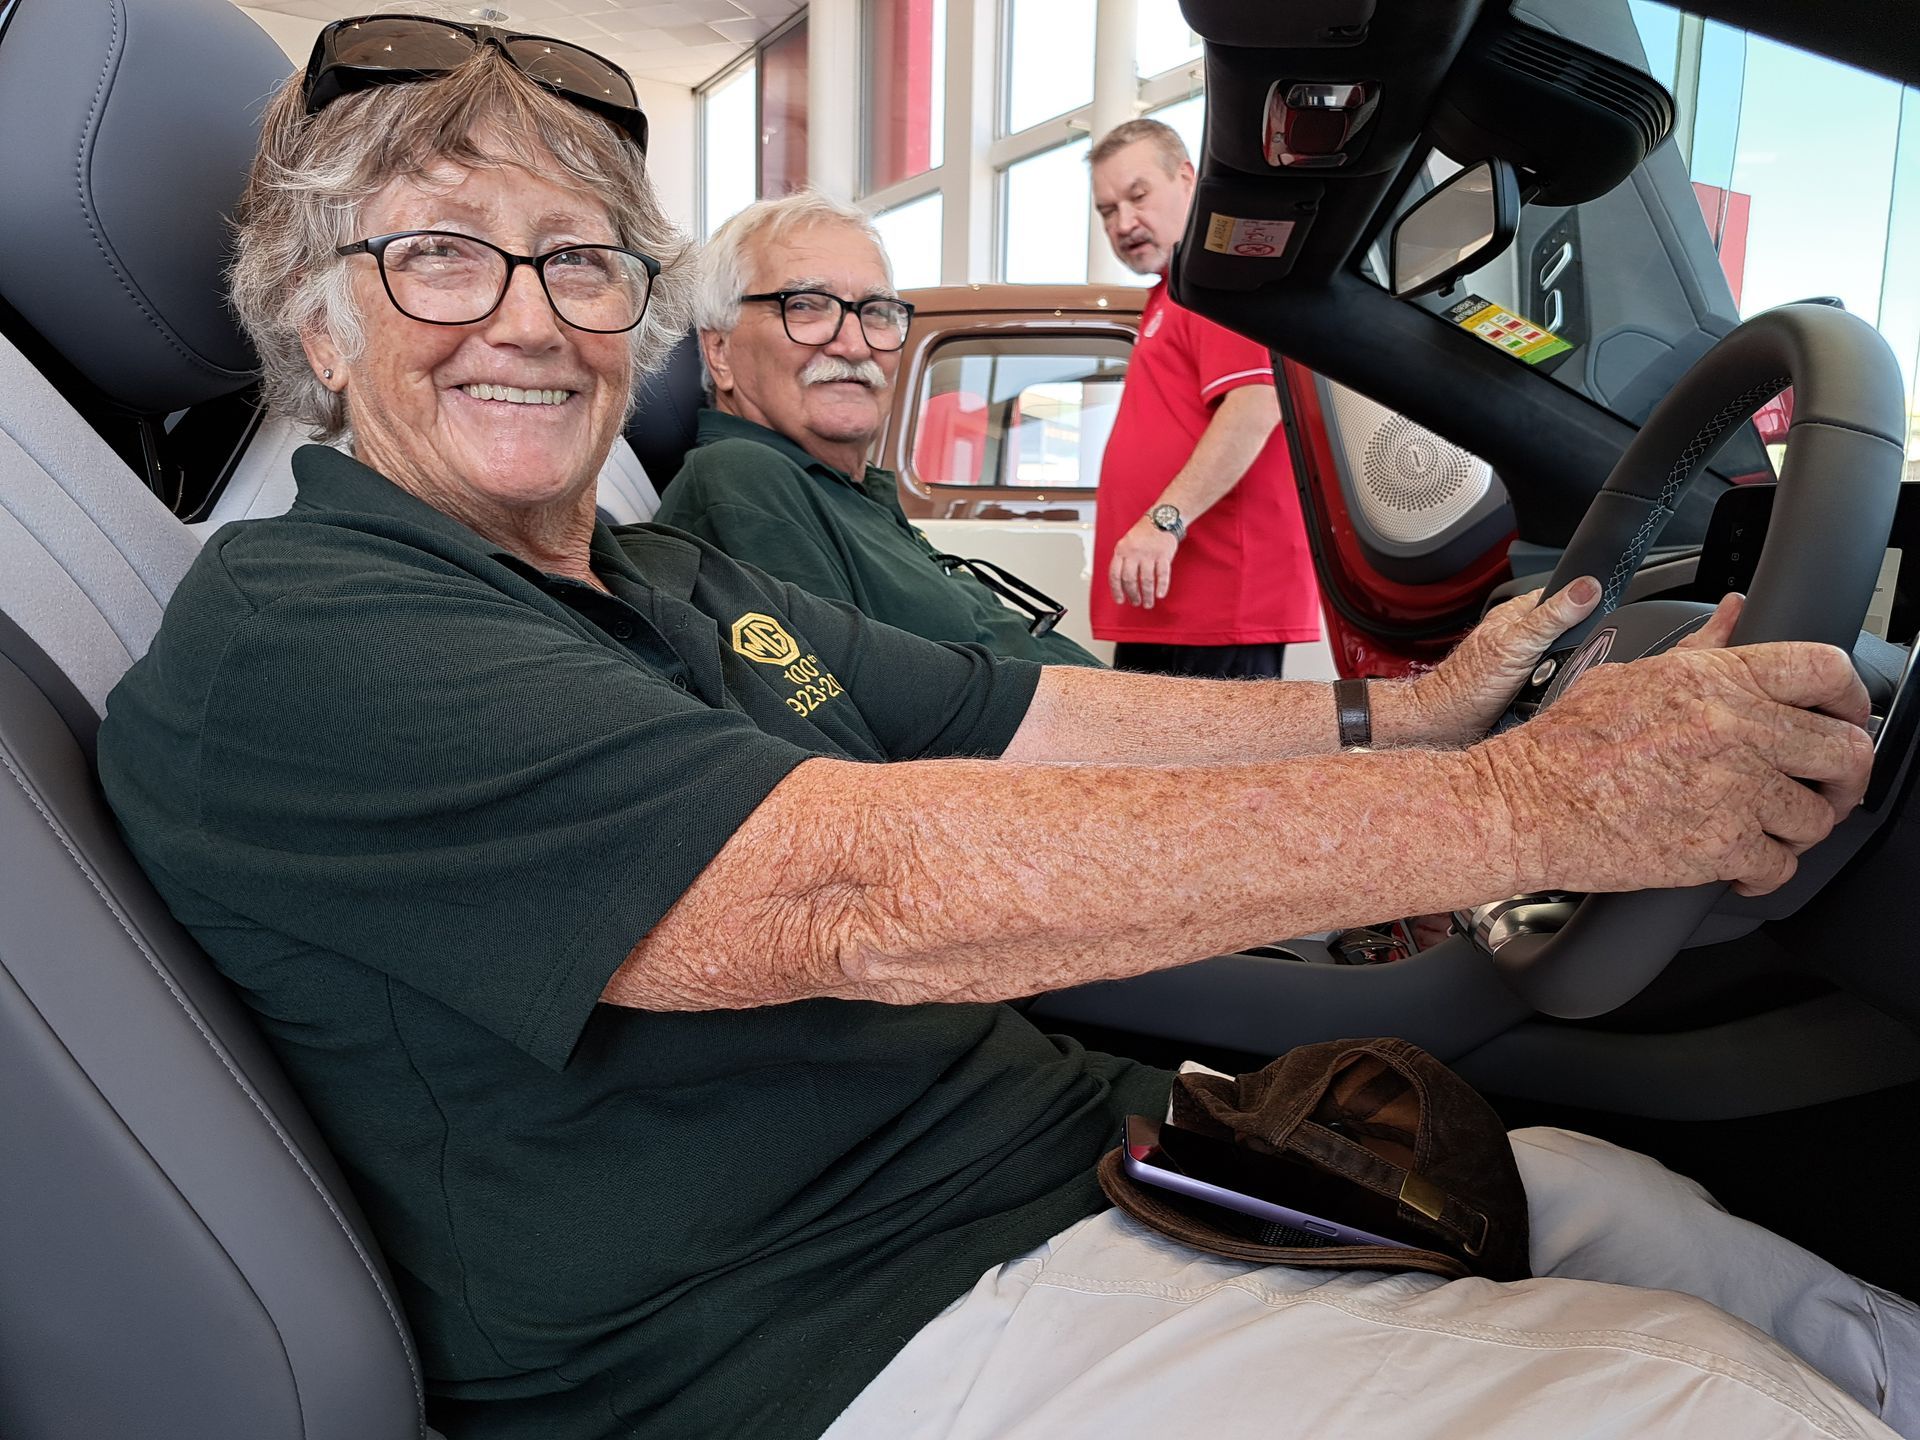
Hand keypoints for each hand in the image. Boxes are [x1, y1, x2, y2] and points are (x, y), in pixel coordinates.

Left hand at [1109, 518, 1179, 608]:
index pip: (1114, 574)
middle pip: (1130, 580)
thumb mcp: (1126, 543)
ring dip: (1147, 595)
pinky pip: (1162, 574)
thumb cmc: (1143, 533)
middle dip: (1132, 595)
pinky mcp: (1163, 555)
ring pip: (1146, 580)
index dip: (1116, 590)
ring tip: (1148, 603)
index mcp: (1121, 550)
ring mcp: (1149, 554)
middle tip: (1136, 602)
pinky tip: (1160, 595)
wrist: (1161, 518)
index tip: (1120, 600)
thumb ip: (1122, 560)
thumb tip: (1120, 584)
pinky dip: (1161, 586)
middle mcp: (1133, 553)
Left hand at [1410, 577, 1601, 742]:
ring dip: (1571, 666)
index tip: (1607, 609)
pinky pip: (1552, 679)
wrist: (1445, 725)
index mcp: (1516, 614)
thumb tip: (1586, 588)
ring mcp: (1520, 659)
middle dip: (1581, 640)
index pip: (1560, 593)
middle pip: (1565, 628)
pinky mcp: (1522, 684)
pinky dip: (1559, 684)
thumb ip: (1552, 617)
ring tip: (1573, 675)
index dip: (1584, 599)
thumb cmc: (1468, 684)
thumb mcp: (1518, 645)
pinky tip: (1559, 691)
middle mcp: (1519, 634)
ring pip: (1561, 656)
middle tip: (1589, 654)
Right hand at [1473, 608, 1873, 897]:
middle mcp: (1733, 729)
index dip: (1851, 698)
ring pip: (1818, 816)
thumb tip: (1734, 616)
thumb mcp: (1632, 677)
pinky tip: (1740, 867)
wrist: (1521, 805)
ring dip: (1797, 830)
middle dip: (1842, 776)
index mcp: (1714, 680)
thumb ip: (1698, 651)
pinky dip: (1764, 874)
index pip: (1826, 671)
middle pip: (1845, 750)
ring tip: (1767, 832)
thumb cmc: (1562, 746)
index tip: (1844, 718)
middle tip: (1822, 788)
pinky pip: (1780, 867)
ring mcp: (1732, 790)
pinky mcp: (1719, 847)